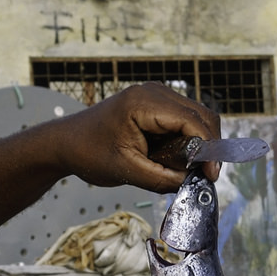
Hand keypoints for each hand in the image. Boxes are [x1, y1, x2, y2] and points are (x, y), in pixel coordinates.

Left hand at [49, 83, 221, 192]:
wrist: (66, 143)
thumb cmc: (89, 153)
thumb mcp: (127, 171)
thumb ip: (161, 179)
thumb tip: (192, 183)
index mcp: (143, 104)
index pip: (191, 121)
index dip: (208, 149)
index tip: (211, 175)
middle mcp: (154, 92)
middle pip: (201, 115)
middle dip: (209, 145)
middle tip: (207, 175)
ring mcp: (155, 95)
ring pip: (196, 116)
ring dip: (201, 141)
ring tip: (194, 169)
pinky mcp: (155, 103)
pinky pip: (184, 118)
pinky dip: (190, 138)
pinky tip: (182, 158)